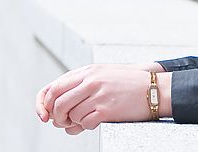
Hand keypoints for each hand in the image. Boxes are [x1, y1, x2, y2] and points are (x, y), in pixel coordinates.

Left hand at [36, 63, 164, 133]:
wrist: (154, 89)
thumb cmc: (128, 84)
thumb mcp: (102, 74)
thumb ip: (80, 84)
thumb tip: (56, 106)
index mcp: (87, 71)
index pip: (53, 88)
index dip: (43, 104)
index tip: (44, 115)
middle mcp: (91, 81)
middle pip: (58, 103)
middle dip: (56, 117)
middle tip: (63, 122)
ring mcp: (99, 95)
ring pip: (70, 115)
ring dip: (73, 123)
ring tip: (83, 121)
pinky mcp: (107, 110)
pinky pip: (84, 123)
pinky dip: (85, 127)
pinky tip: (94, 121)